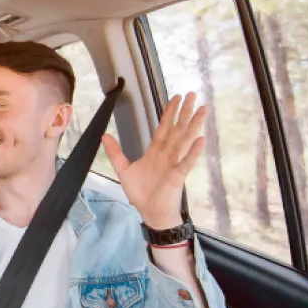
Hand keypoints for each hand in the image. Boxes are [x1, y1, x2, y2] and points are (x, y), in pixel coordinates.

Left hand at [102, 92, 206, 229]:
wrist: (149, 212)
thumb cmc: (141, 193)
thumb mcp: (123, 170)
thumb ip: (115, 152)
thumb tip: (104, 135)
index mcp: (156, 151)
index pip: (164, 127)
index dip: (169, 113)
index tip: (175, 98)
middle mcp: (167, 154)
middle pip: (177, 129)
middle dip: (184, 112)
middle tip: (193, 94)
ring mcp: (174, 163)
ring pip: (185, 140)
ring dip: (193, 125)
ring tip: (202, 110)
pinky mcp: (178, 176)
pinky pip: (187, 161)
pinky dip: (193, 151)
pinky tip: (200, 140)